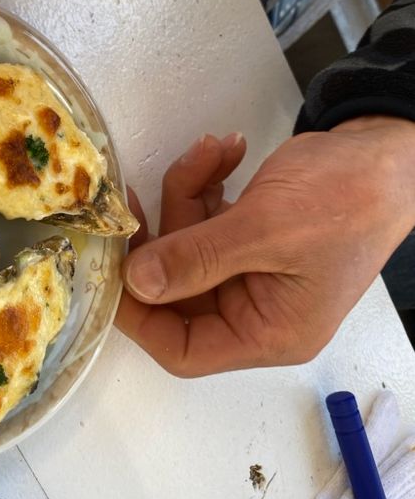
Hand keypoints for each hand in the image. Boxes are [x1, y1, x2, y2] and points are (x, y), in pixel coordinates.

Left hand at [115, 117, 414, 376]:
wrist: (386, 153)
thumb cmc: (348, 198)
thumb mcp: (266, 229)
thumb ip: (197, 258)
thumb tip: (136, 284)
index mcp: (267, 332)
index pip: (183, 348)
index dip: (140, 315)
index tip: (113, 266)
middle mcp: (256, 311)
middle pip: (176, 288)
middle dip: (164, 231)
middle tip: (143, 191)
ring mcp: (251, 272)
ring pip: (187, 243)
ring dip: (189, 192)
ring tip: (212, 149)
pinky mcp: (249, 237)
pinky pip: (206, 220)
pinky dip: (207, 184)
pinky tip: (226, 152)